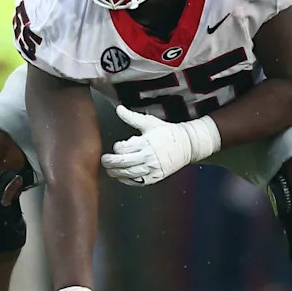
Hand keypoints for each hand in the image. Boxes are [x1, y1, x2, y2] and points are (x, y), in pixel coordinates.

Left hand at [100, 105, 220, 185]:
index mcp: (145, 142)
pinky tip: (122, 176)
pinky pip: (138, 182)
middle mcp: (148, 156)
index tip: (117, 146)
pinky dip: (128, 180)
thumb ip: (131, 117)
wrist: (187, 144)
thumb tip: (118, 108)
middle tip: (104, 160)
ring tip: (110, 170)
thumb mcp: (149, 122)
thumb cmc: (167, 132)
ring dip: (116, 173)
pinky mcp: (156, 177)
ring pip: (129, 174)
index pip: (124, 148)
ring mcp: (152, 168)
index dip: (117, 147)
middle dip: (110, 162)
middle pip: (123, 162)